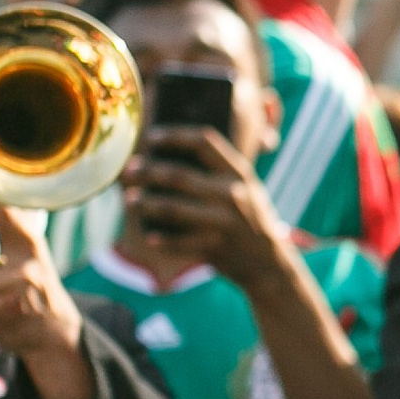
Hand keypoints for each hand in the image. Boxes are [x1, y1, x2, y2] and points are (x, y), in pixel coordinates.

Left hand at [121, 128, 297, 291]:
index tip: (151, 136)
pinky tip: (149, 237)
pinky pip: (177, 242)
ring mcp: (223, 222)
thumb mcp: (247, 190)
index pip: (203, 142)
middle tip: (129, 170)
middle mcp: (232, 194)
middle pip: (178, 175)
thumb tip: (170, 154)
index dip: (174, 136)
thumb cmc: (249, 219)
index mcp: (238, 174)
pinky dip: (160, 240)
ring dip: (145, 202)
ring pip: (171, 208)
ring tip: (130, 199)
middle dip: (148, 170)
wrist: (270, 263)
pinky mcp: (214, 247)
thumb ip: (219, 172)